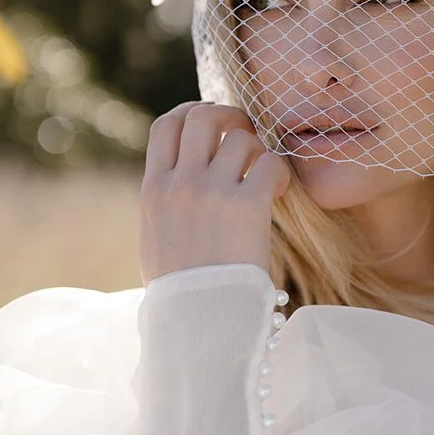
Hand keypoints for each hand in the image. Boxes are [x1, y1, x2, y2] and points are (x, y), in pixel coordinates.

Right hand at [139, 101, 290, 285]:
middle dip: (228, 116)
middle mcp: (180, 184)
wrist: (198, 322)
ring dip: (257, 148)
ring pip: (240, 137)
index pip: (165, 125)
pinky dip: (280, 171)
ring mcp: (213, 192)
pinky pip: (270, 163)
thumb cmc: (179, 292)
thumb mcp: (154, 240)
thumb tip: (174, 184)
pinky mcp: (248, 206)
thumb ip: (163, 204)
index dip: (190, 113)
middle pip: (201, 116)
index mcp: (153, 190)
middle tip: (244, 135)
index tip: (210, 124)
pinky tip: (280, 193)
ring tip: (264, 174)